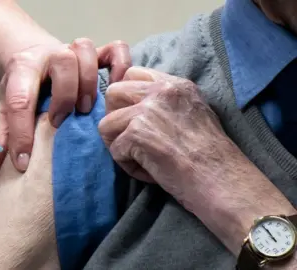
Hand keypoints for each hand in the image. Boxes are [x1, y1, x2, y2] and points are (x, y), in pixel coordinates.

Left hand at [0, 39, 131, 172]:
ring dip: (89, 82)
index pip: (20, 99)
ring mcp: (75, 51)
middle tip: (60, 123)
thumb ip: (3, 133)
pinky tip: (117, 88)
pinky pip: (116, 50)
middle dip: (64, 95)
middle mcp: (50, 54)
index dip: (21, 134)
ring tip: (86, 110)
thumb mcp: (7, 107)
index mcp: (23, 67)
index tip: (23, 163)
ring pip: (87, 51)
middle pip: (62, 61)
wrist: (37, 59)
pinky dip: (121, 66)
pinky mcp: (98, 53)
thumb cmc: (24, 87)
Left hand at [98, 67, 296, 253]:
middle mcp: (160, 91)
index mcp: (175, 85)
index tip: (135, 119)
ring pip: (106, 123)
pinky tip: (150, 171)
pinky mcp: (137, 133)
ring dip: (118, 144)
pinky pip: (114, 149)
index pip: (132, 74)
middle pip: (113, 93)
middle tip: (130, 139)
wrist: (222, 180)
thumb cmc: (211, 157)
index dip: (126, 98)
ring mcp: (147, 111)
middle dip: (115, 118)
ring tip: (142, 159)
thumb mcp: (194, 114)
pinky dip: (128, 165)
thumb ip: (166, 104)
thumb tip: (135, 108)